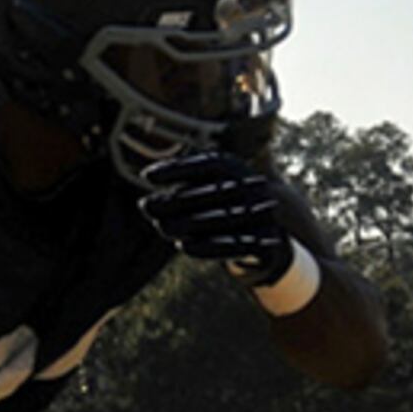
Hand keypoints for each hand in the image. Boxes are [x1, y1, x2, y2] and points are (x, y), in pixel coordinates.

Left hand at [135, 150, 294, 285]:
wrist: (264, 238)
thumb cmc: (219, 209)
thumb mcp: (201, 193)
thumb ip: (177, 195)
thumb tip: (147, 206)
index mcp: (236, 169)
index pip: (208, 164)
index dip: (178, 168)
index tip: (147, 175)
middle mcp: (254, 188)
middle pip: (211, 192)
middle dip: (176, 199)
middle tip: (145, 206)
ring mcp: (264, 214)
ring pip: (223, 218)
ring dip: (188, 223)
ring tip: (161, 226)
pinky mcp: (267, 242)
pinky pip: (236, 245)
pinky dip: (209, 246)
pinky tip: (184, 247)